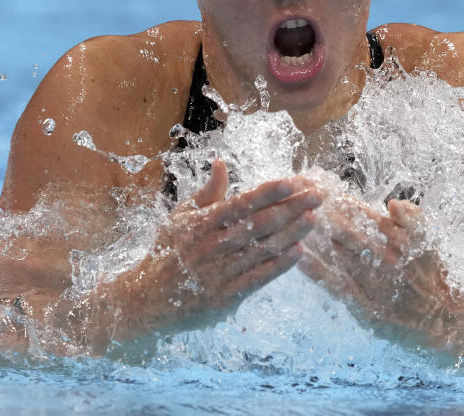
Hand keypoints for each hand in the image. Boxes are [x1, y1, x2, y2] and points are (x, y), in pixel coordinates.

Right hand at [100, 160, 320, 341]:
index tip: (292, 182)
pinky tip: (299, 252)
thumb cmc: (168, 253)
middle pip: (258, 224)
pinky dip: (279, 266)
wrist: (147, 301)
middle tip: (317, 195)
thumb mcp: (180, 218)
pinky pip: (258, 278)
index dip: (268, 192)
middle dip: (291, 208)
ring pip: (262, 249)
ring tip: (314, 218)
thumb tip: (222, 163)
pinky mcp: (225, 296)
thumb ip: (207, 192)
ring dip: (292, 234)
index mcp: (200, 224)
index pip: (240, 204)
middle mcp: (211, 246)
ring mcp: (219, 273)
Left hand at [300, 196, 463, 347]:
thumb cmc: (435, 276)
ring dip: (314, 239)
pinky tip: (298, 259)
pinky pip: (334, 283)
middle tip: (301, 201)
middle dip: (323, 217)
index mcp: (397, 242)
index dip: (344, 203)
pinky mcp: (362, 303)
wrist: (442, 318)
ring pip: (335, 256)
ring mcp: (370, 282)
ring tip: (291, 223)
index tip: (324, 190)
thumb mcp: (430, 242)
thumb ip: (412, 219)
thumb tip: (392, 203)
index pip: (365, 216)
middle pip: (345, 233)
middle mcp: (381, 261)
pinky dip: (316, 270)